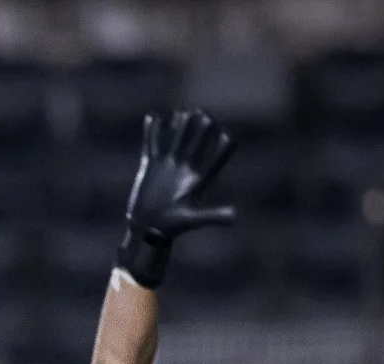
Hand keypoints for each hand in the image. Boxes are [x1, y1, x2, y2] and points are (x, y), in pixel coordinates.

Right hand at [116, 109, 236, 288]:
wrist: (148, 228)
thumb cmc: (173, 226)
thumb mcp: (193, 220)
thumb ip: (213, 216)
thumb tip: (235, 216)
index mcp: (199, 178)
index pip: (217, 156)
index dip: (222, 144)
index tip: (223, 133)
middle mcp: (185, 167)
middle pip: (197, 140)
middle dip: (200, 126)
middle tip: (200, 116)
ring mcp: (168, 164)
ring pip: (176, 137)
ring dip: (178, 124)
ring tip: (179, 115)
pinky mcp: (150, 164)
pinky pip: (152, 143)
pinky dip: (152, 130)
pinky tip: (153, 118)